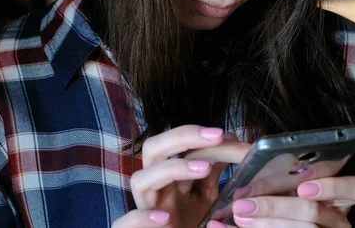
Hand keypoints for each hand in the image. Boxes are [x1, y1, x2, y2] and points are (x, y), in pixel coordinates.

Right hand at [111, 126, 249, 227]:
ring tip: (204, 168)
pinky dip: (141, 219)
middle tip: (216, 136)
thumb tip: (230, 140)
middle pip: (153, 150)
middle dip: (182, 137)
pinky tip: (164, 218)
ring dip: (171, 169)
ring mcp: (146, 210)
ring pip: (140, 179)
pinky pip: (124, 223)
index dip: (195, 134)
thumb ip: (213, 173)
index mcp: (170, 178)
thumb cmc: (191, 224)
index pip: (172, 145)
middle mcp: (155, 189)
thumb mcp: (207, 197)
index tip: (223, 134)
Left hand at [208, 176, 354, 227]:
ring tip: (237, 214)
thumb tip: (246, 147)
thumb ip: (282, 171)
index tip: (303, 186)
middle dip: (276, 207)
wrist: (273, 223)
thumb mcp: (289, 185)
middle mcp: (338, 221)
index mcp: (340, 198)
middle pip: (314, 213)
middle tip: (243, 204)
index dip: (333, 186)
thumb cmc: (285, 203)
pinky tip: (227, 227)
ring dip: (265, 223)